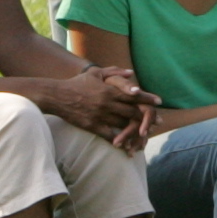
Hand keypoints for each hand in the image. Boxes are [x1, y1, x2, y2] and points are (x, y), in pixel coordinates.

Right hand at [35, 63, 155, 144]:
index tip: (160, 102)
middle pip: (133, 112)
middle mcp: (108, 103)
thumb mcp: (95, 73)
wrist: (56, 96)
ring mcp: (100, 116)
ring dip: (136, 130)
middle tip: (158, 122)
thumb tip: (131, 72)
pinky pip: (109, 136)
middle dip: (147, 117)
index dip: (148, 99)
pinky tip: (127, 146)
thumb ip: (114, 72)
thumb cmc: (76, 83)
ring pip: (124, 125)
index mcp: (110, 90)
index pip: (134, 95)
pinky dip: (119, 141)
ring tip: (146, 134)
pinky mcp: (92, 126)